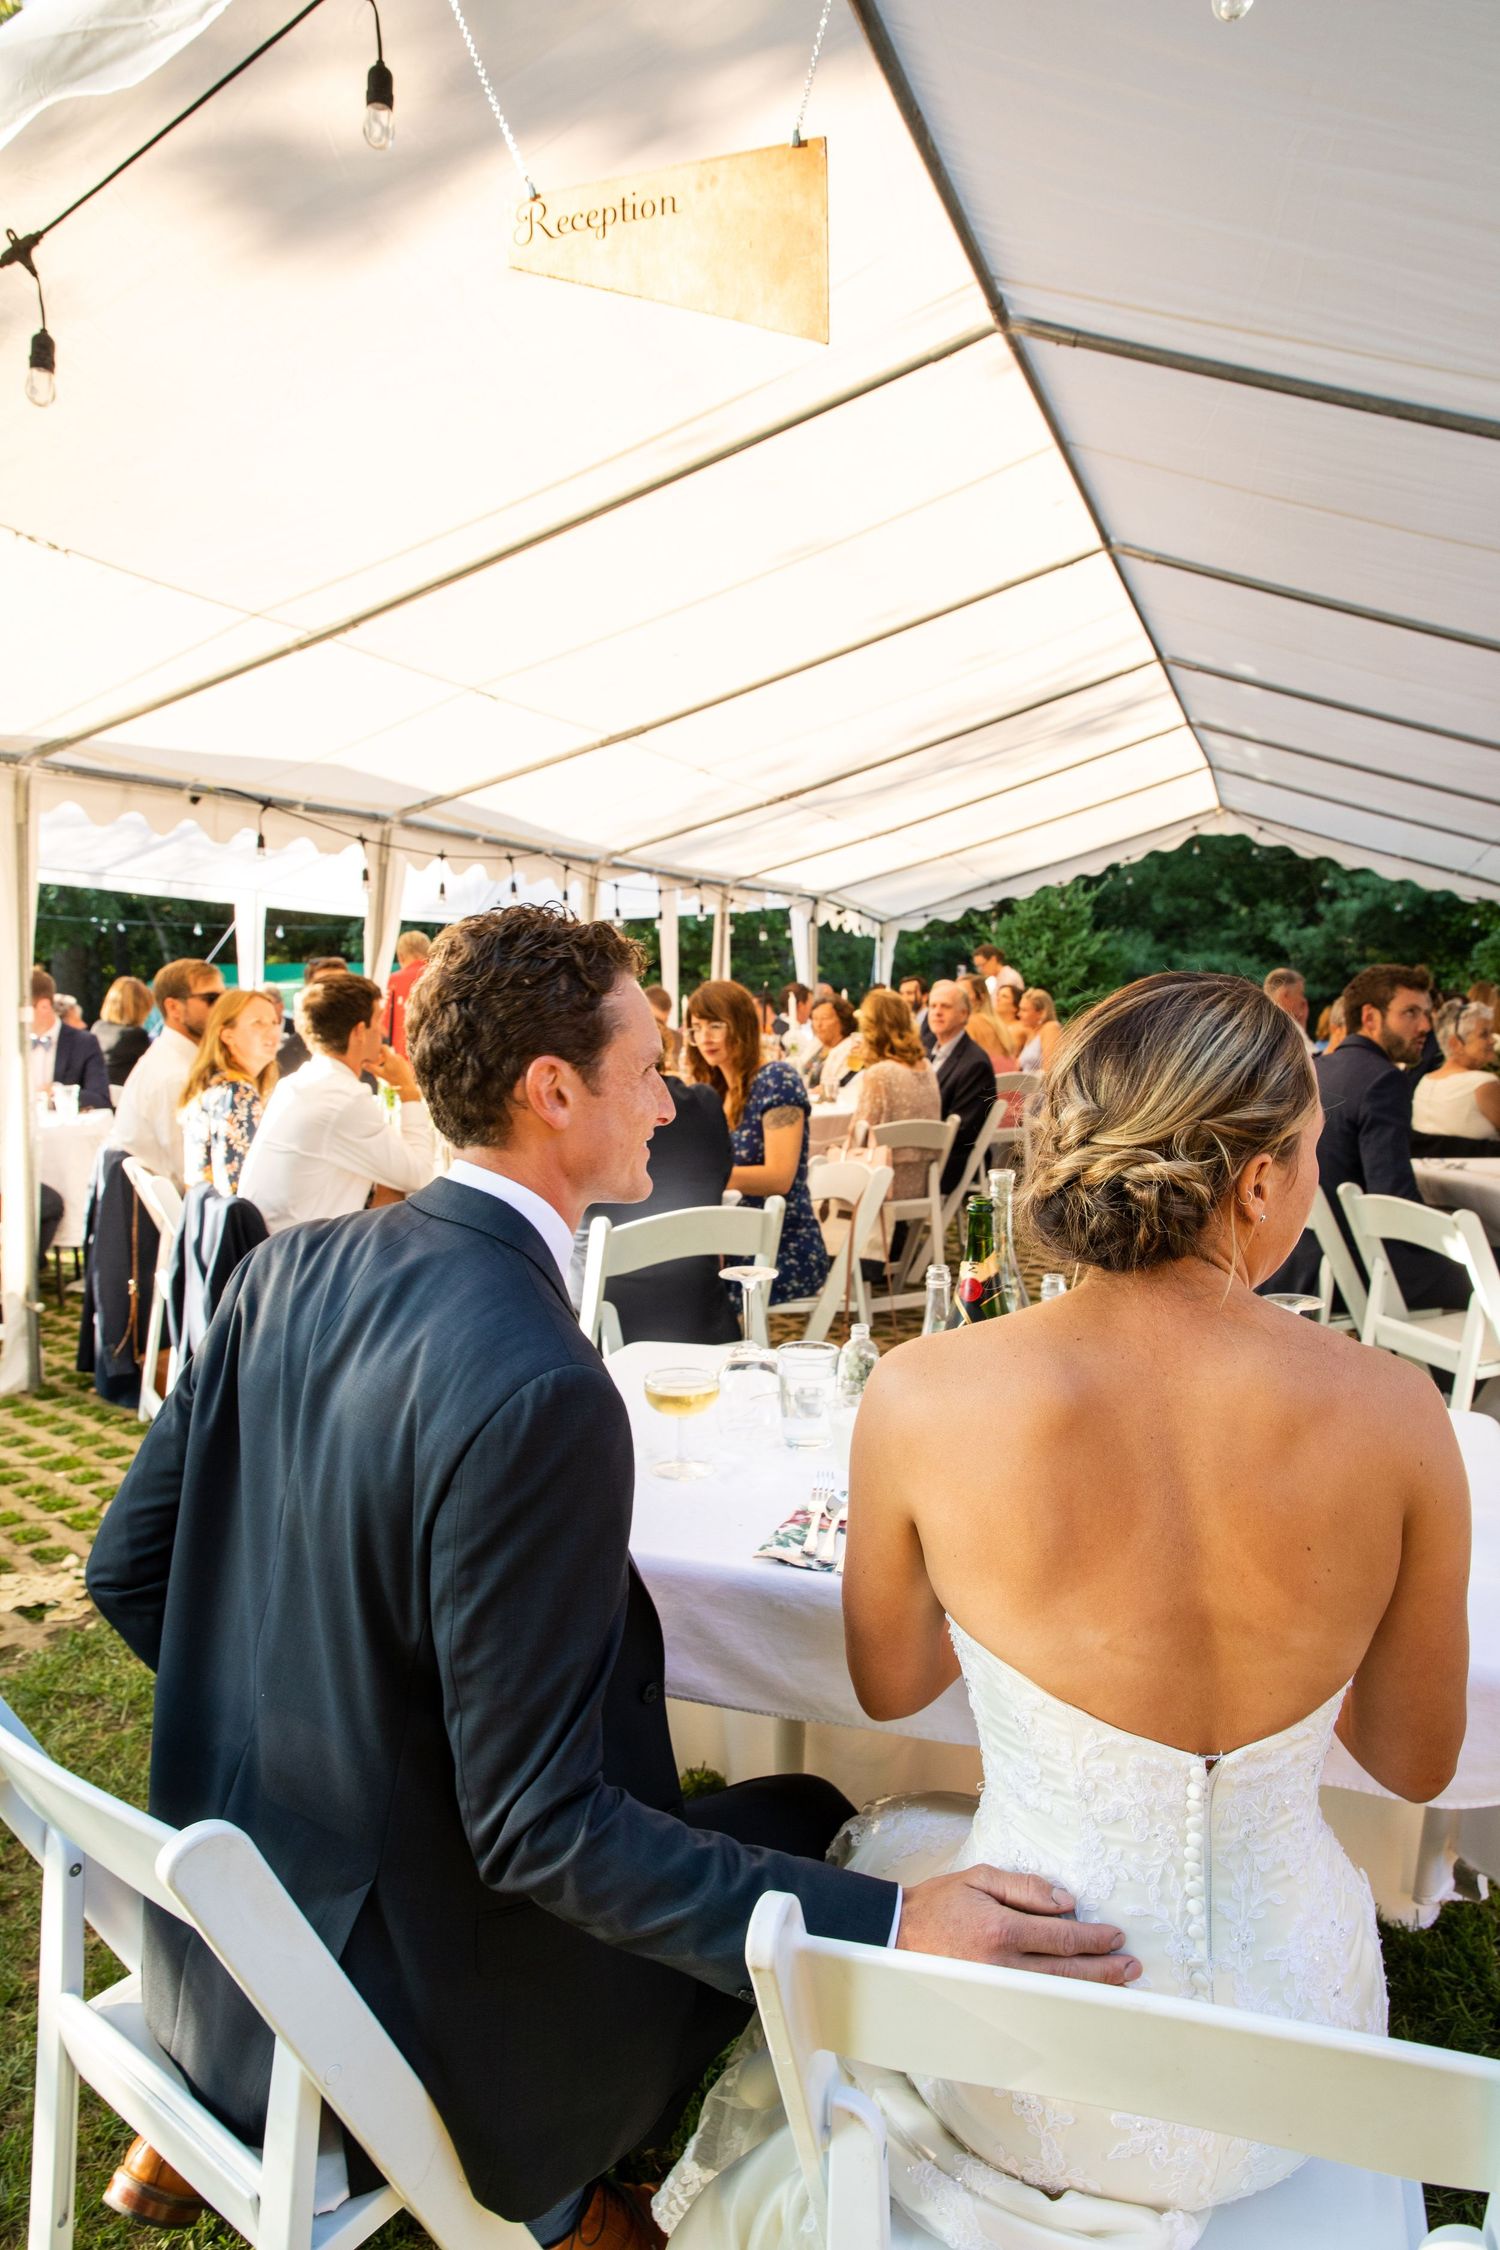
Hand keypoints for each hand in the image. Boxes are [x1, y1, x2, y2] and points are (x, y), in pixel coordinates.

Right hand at [372, 1045, 418, 1099]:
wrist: (407, 1087)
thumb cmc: (393, 1081)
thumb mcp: (380, 1074)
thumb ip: (371, 1068)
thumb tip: (363, 1063)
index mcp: (391, 1057)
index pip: (384, 1047)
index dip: (378, 1049)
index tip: (374, 1054)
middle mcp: (398, 1056)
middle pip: (387, 1054)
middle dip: (381, 1059)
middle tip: (377, 1065)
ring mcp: (403, 1060)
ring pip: (392, 1058)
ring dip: (387, 1062)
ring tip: (384, 1071)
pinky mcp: (406, 1065)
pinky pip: (398, 1062)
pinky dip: (393, 1065)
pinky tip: (392, 1073)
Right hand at [897, 1867, 1140, 1984]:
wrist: (897, 1936)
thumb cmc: (939, 1903)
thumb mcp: (980, 1879)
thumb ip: (1025, 1888)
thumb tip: (1067, 1902)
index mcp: (1002, 1930)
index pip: (1063, 1937)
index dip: (1094, 1938)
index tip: (1116, 1936)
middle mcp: (1003, 1965)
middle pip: (1067, 1971)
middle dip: (1104, 1969)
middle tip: (1131, 1967)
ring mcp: (998, 1990)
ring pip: (1056, 1993)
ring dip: (1090, 1989)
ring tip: (1117, 1984)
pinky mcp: (991, 2003)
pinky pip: (1036, 2006)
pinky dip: (1062, 2003)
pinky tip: (1080, 1999)